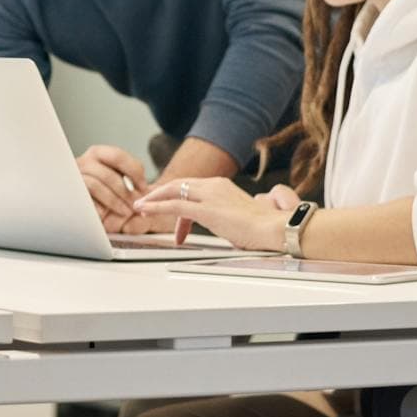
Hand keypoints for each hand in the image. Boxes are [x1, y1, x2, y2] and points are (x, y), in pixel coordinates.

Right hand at [76, 144, 154, 232]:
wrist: (74, 203)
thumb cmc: (104, 191)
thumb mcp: (117, 178)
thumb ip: (131, 176)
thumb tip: (146, 190)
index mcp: (97, 154)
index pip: (117, 156)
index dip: (134, 172)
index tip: (143, 188)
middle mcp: (83, 162)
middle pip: (107, 174)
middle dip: (124, 192)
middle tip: (135, 205)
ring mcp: (73, 178)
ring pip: (94, 186)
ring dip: (113, 201)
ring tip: (124, 212)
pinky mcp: (69, 194)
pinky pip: (83, 200)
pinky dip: (97, 208)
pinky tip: (104, 214)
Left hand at [133, 176, 293, 250]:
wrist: (276, 230)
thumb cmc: (263, 229)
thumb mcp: (237, 217)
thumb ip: (223, 215)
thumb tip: (220, 225)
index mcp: (222, 186)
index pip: (192, 188)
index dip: (176, 197)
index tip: (168, 209)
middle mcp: (214, 185)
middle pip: (178, 185)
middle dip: (159, 194)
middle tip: (145, 204)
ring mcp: (210, 196)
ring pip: (173, 192)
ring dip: (154, 200)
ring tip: (141, 208)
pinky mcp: (207, 209)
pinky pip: (174, 206)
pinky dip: (156, 207)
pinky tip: (145, 210)